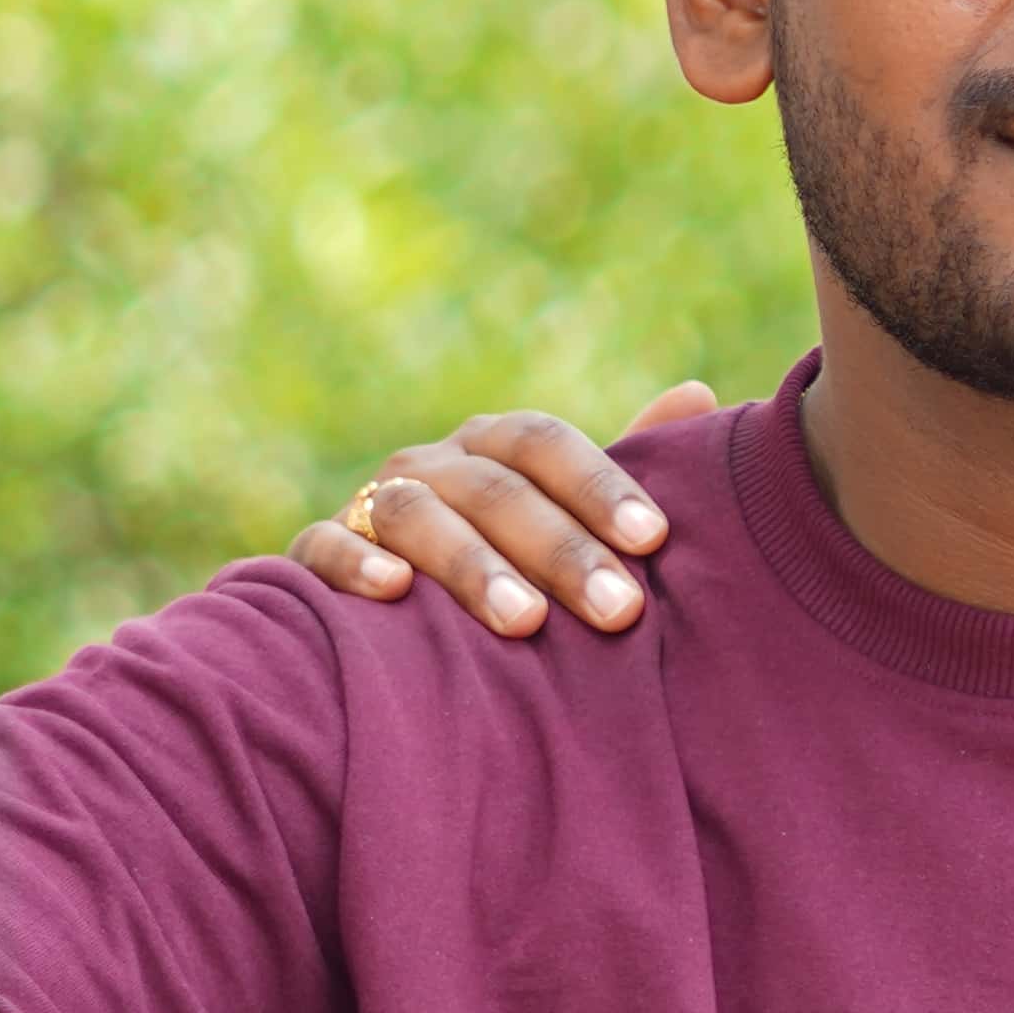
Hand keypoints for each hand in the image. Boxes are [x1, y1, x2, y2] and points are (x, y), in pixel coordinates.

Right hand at [285, 402, 697, 635]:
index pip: (544, 444)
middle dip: (559, 549)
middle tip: (618, 610)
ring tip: (524, 620)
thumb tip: (697, 392)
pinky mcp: (316, 552)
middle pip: (494, 489)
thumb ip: (624, 468)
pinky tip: (395, 590)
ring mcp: (369, 503)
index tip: (654, 539)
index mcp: (494, 448)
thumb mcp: (566, 517)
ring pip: (415, 515)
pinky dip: (354, 562)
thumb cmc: (511, 562)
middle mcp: (433, 465)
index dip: (600, 486)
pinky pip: (324, 546)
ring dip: (470, 563)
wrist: (395, 614)